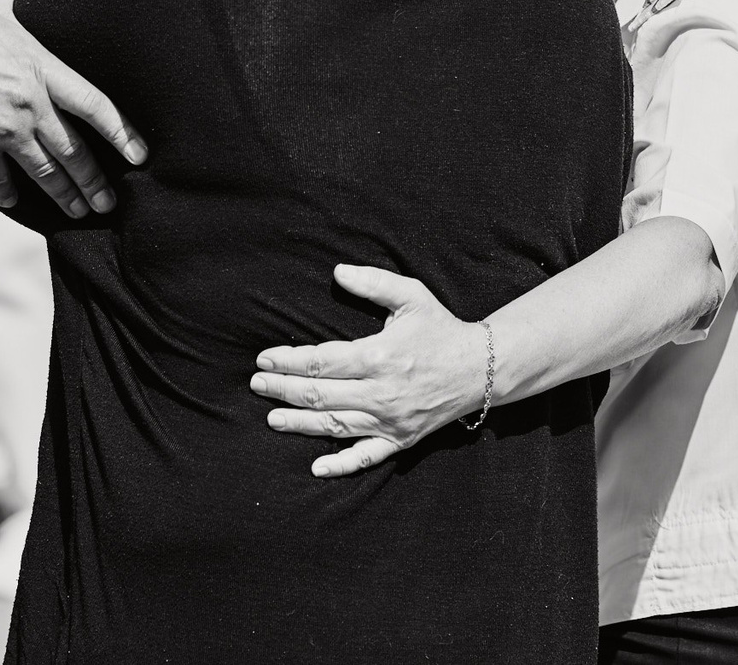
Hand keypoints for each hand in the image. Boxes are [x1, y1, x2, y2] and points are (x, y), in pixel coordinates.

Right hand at [0, 0, 146, 217]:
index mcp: (39, 67)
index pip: (94, 104)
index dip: (122, 132)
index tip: (140, 155)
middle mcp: (28, 102)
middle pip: (74, 149)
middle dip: (95, 181)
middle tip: (108, 202)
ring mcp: (3, 129)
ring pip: (45, 171)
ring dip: (64, 195)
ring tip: (79, 210)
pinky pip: (0, 181)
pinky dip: (9, 194)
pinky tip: (15, 200)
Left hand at [249, 265, 489, 477]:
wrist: (480, 368)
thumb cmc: (440, 328)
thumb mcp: (411, 295)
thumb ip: (373, 283)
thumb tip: (337, 271)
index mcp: (379, 356)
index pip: (322, 361)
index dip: (289, 361)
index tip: (264, 358)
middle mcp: (382, 392)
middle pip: (321, 394)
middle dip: (284, 390)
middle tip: (256, 385)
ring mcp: (391, 420)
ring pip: (335, 425)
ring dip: (300, 424)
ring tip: (271, 419)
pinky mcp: (401, 439)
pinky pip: (367, 457)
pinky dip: (341, 464)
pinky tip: (317, 466)